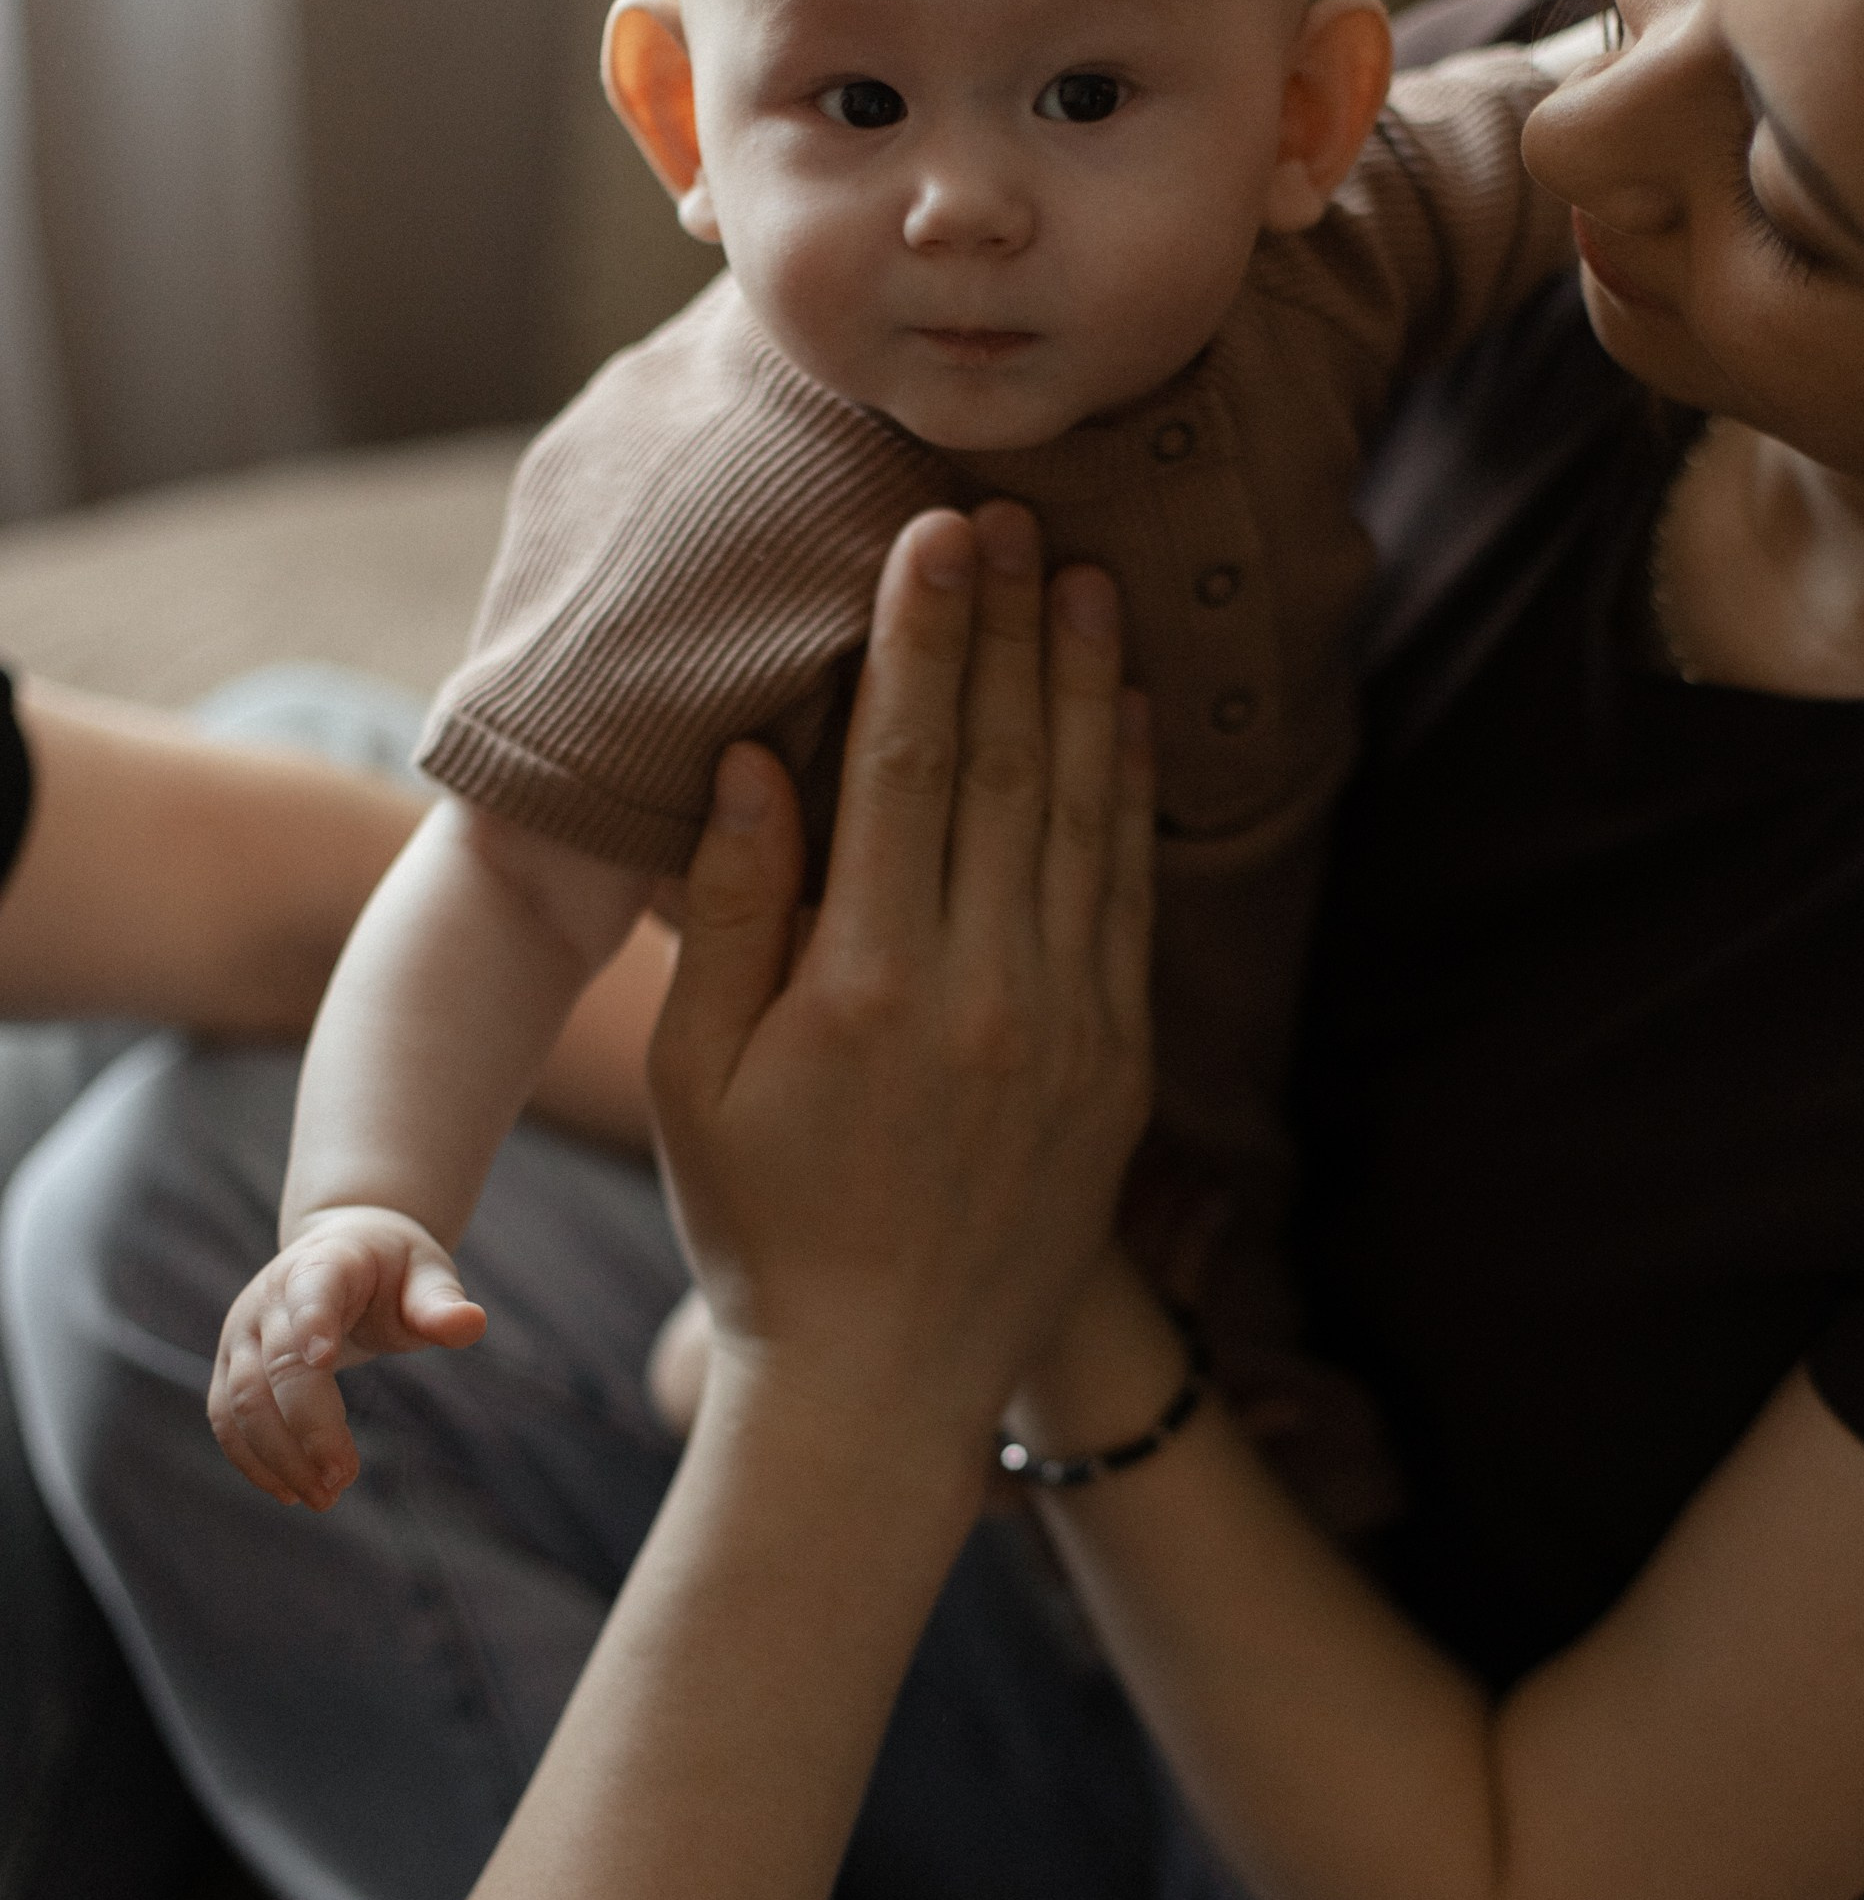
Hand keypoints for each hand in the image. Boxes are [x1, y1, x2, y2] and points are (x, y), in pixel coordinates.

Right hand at [210, 1206, 485, 1510]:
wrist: (343, 1252)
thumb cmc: (393, 1270)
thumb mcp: (427, 1275)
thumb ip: (441, 1304)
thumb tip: (472, 1323)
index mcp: (321, 1265)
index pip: (310, 1292)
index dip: (313, 1323)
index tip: (326, 1361)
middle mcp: (269, 1298)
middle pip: (275, 1367)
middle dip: (307, 1426)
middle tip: (343, 1479)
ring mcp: (241, 1334)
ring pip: (241, 1401)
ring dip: (277, 1456)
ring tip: (324, 1497)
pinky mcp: (232, 1367)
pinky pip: (226, 1417)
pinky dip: (252, 1460)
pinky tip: (290, 1492)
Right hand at [649, 500, 1152, 1452]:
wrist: (883, 1385)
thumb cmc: (762, 1227)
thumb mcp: (697, 1078)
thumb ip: (729, 914)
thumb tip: (755, 763)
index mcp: (866, 985)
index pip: (903, 765)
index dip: (925, 636)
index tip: (938, 533)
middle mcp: (984, 993)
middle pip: (1003, 765)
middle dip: (1012, 628)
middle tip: (1020, 514)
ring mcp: (1067, 1030)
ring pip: (1083, 817)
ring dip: (1086, 687)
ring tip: (1085, 578)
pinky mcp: (1118, 1067)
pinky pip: (1129, 899)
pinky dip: (1130, 797)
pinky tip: (1128, 715)